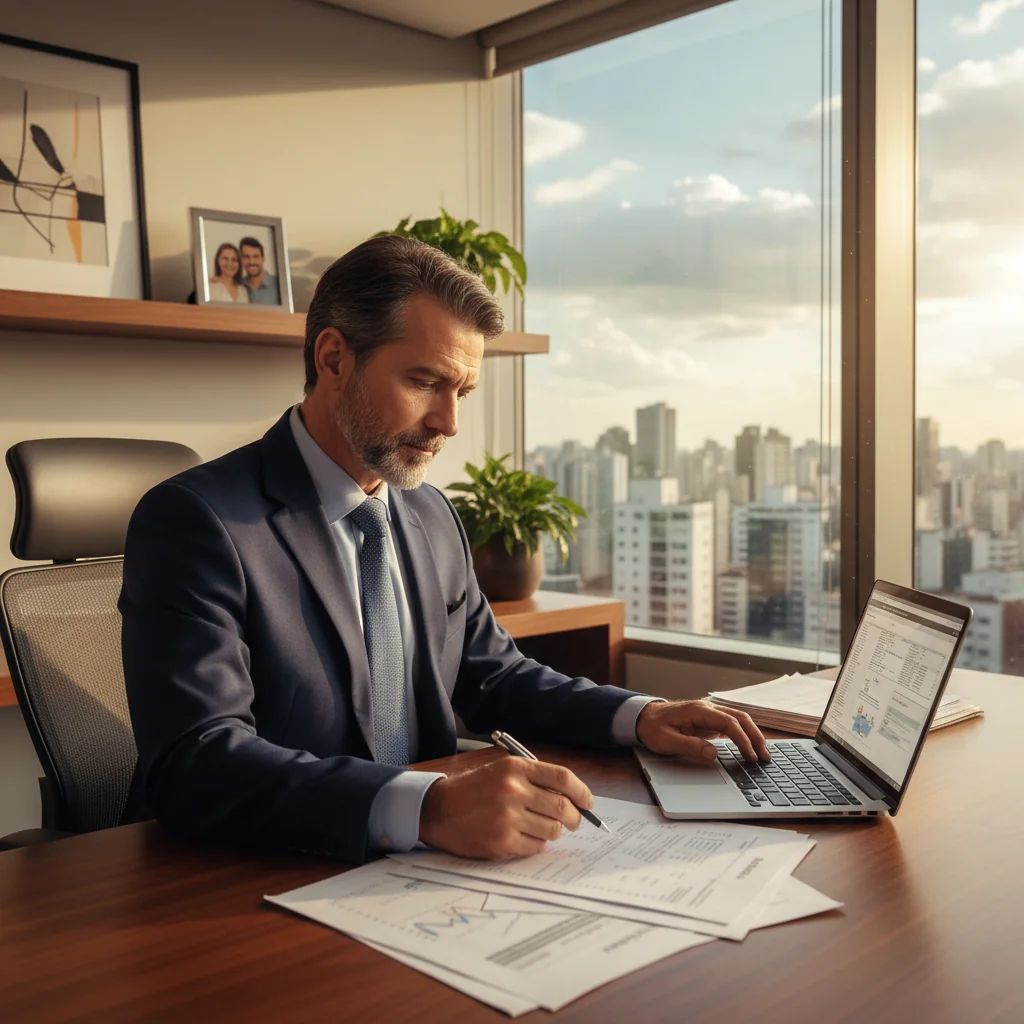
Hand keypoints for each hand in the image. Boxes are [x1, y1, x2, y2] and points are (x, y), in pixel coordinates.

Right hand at [418, 757, 592, 858]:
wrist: (438, 809)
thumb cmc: (473, 790)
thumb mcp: (502, 771)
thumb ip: (534, 779)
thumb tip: (572, 797)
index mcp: (515, 768)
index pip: (562, 778)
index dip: (582, 792)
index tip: (588, 802)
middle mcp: (513, 790)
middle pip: (563, 806)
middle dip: (574, 817)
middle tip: (574, 821)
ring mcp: (508, 817)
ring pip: (553, 830)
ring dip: (554, 831)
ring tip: (542, 827)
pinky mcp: (502, 842)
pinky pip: (537, 846)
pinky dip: (537, 844)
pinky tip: (525, 837)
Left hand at [636, 700, 769, 763]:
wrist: (642, 717)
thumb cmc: (653, 728)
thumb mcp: (667, 741)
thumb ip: (690, 746)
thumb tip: (713, 753)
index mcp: (699, 711)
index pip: (729, 723)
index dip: (742, 740)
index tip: (750, 756)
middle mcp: (708, 708)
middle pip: (740, 718)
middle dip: (755, 736)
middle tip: (765, 756)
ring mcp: (709, 713)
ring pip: (739, 719)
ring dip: (752, 734)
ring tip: (762, 753)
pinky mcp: (709, 720)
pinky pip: (732, 724)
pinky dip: (744, 734)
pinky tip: (750, 747)